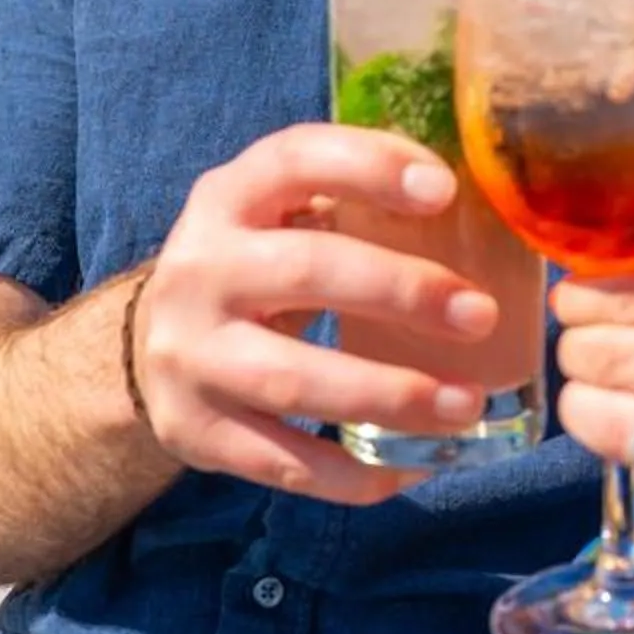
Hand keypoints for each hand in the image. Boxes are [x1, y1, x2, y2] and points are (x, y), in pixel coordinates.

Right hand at [133, 124, 505, 504]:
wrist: (151, 343)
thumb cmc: (255, 265)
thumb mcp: (278, 214)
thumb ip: (350, 202)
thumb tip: (483, 212)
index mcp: (228, 197)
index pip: (294, 159)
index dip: (368, 166)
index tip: (444, 191)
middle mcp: (199, 269)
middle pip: (305, 271)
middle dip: (402, 292)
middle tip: (480, 316)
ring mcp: (190, 356)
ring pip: (294, 380)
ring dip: (390, 394)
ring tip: (466, 404)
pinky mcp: (194, 431)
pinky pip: (283, 461)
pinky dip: (355, 474)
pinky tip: (418, 464)